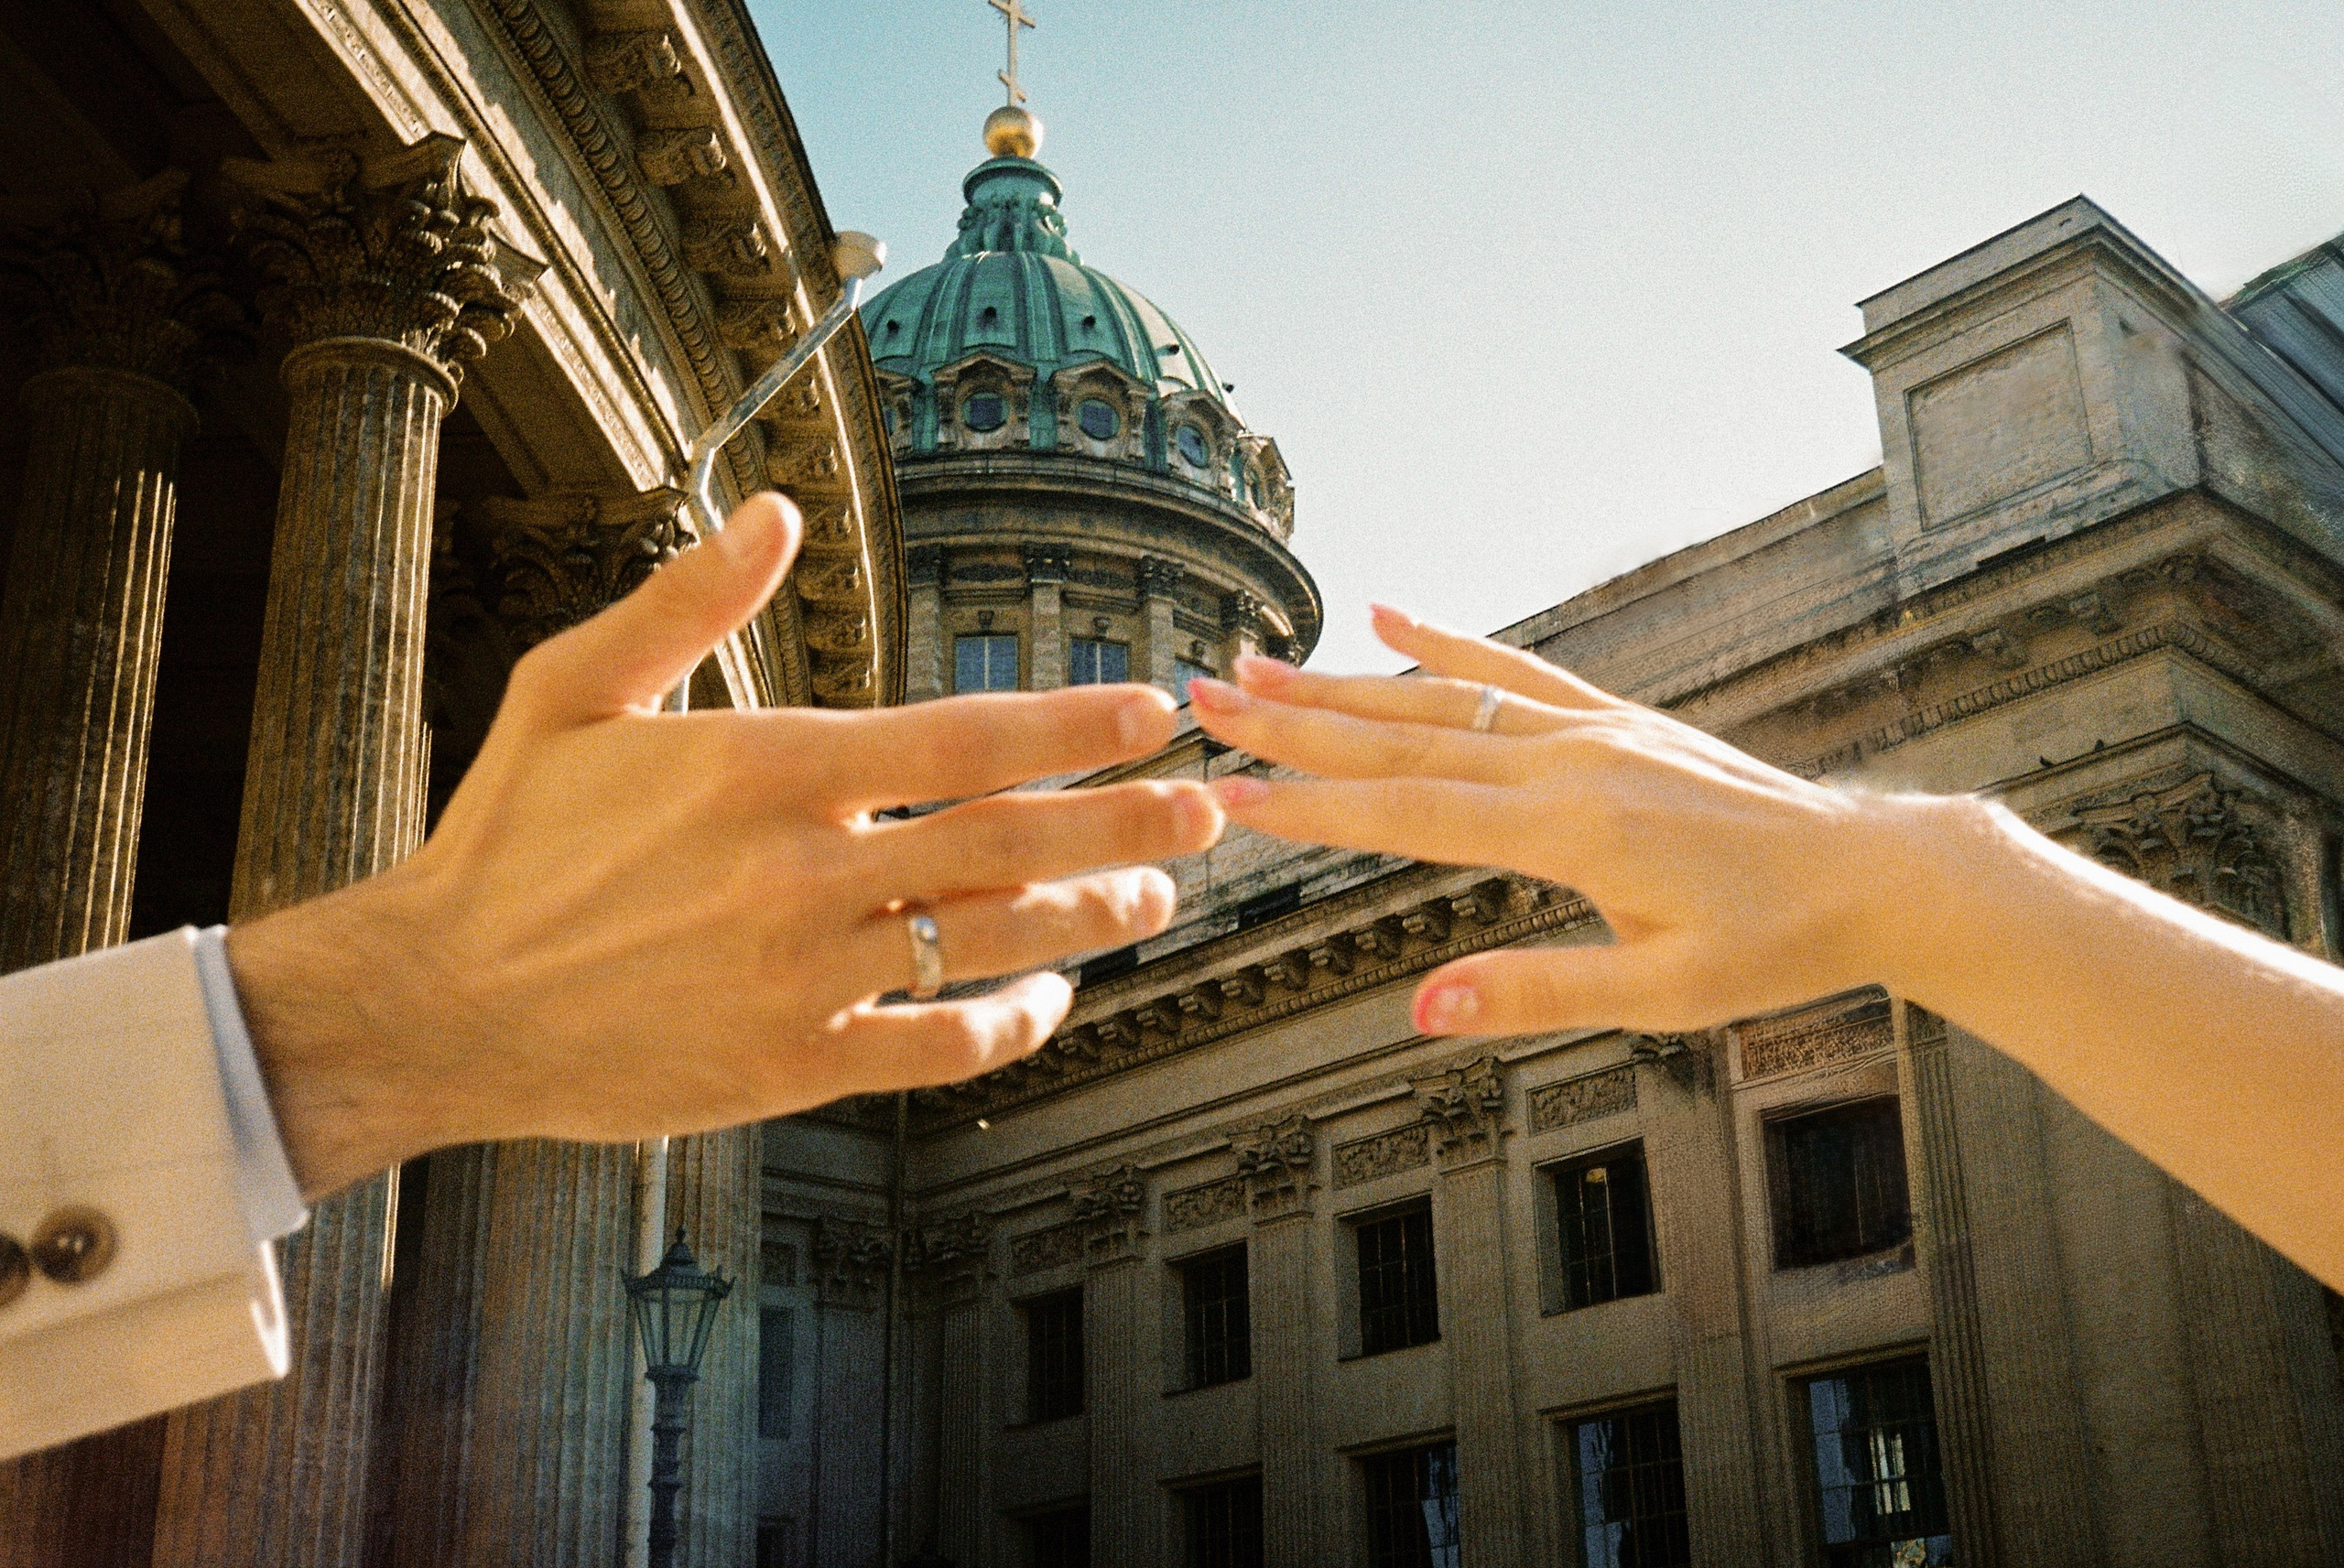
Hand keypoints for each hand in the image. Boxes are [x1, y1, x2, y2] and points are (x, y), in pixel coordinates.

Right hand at [230, 494, 1222, 1198]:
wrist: (432, 1002)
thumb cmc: (505, 838)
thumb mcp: (570, 690)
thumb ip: (685, 601)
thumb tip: (775, 509)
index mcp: (763, 769)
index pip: (963, 739)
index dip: (1075, 724)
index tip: (1155, 708)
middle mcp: (800, 873)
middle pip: (1009, 840)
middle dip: (1127, 818)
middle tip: (1213, 804)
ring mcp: (802, 977)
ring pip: (992, 941)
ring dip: (1093, 914)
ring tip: (1161, 891)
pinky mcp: (790, 1068)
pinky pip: (939, 1047)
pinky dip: (1011, 1021)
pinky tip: (1052, 995)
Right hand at [1189, 605, 1963, 1037]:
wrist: (1872, 872)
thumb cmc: (1771, 947)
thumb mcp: (1660, 997)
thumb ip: (1535, 993)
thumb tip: (1420, 1011)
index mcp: (1570, 831)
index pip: (1407, 814)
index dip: (1309, 811)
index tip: (1225, 798)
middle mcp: (1569, 762)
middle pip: (1403, 739)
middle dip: (1294, 724)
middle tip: (1202, 697)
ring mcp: (1592, 728)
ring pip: (1442, 699)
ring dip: (1343, 683)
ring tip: (1257, 663)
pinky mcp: (1615, 717)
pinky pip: (1514, 670)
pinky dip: (1446, 644)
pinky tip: (1387, 618)